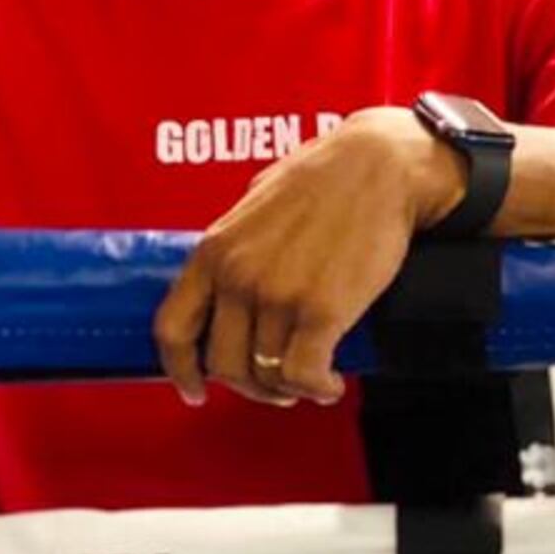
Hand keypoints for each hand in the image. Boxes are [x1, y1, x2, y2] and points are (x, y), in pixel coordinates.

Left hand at [155, 108, 466, 406]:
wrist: (380, 163)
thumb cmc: (328, 173)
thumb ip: (236, 245)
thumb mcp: (257, 201)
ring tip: (310, 382)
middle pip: (222, 364)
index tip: (194, 389)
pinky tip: (330, 384)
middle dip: (249, 385)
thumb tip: (230, 280)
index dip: (181, 370)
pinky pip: (304, 374)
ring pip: (266, 375)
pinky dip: (317, 389)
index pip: (173, 329)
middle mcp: (238, 276)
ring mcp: (277, 295)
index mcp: (215, 249)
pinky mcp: (321, 311)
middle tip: (273, 385)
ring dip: (289, 389)